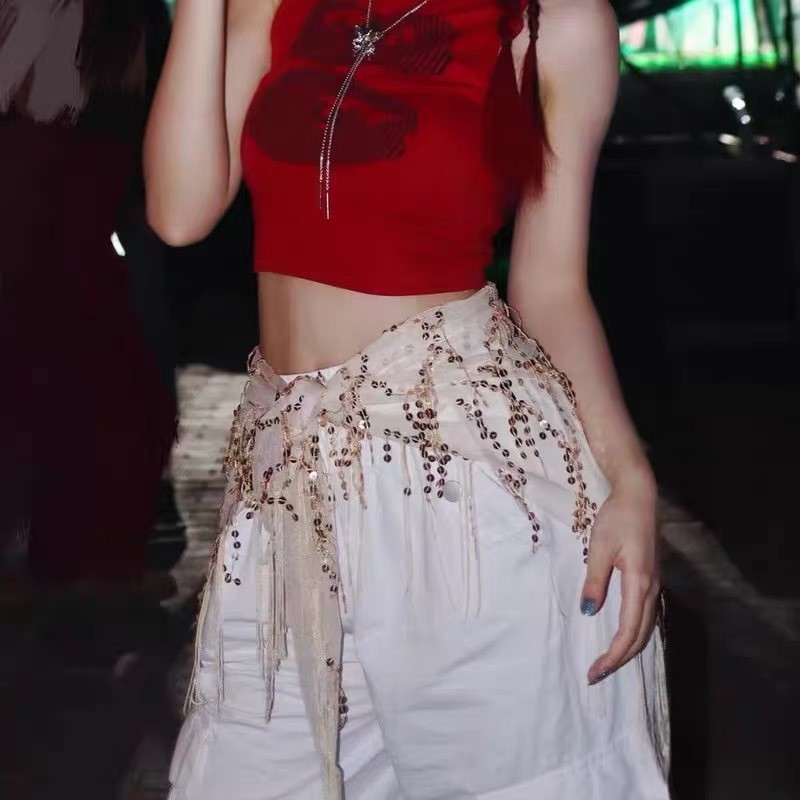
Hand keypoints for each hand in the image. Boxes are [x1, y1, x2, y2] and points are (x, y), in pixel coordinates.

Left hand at [580, 475, 659, 684]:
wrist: (638, 496)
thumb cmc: (617, 518)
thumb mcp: (599, 548)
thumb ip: (595, 582)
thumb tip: (590, 613)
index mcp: (639, 584)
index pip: (629, 632)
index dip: (613, 656)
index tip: (594, 672)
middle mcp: (652, 589)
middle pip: (641, 637)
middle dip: (620, 659)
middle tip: (596, 675)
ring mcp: (654, 584)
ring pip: (646, 628)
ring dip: (628, 648)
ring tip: (607, 662)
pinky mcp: (650, 578)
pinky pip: (646, 616)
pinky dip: (634, 633)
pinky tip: (622, 636)